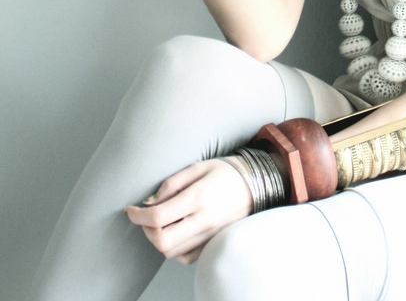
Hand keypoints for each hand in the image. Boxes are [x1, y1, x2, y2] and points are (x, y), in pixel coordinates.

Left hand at [125, 158, 253, 263]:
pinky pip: (185, 256)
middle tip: (143, 216)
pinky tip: (174, 231)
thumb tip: (149, 202)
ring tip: (158, 221)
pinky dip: (173, 248)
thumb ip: (171, 184)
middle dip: (145, 230)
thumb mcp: (197, 167)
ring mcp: (209, 235)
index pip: (157, 216)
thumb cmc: (225, 172)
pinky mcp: (212, 243)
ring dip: (157, 239)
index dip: (137, 215)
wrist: (256, 185)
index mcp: (197, 198)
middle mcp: (203, 221)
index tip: (130, 209)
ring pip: (171, 252)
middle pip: (161, 241)